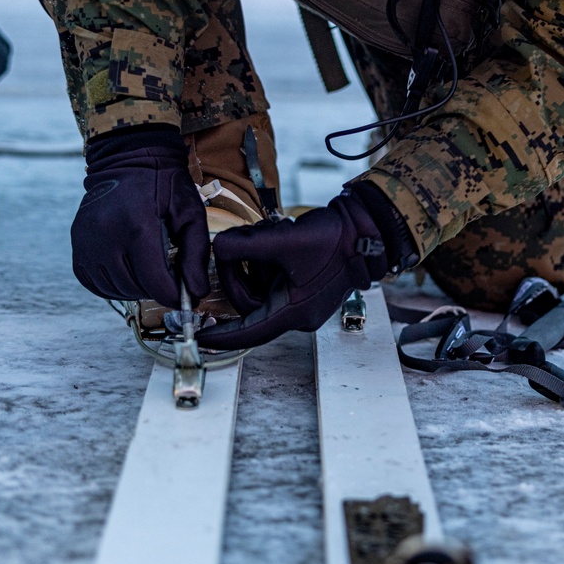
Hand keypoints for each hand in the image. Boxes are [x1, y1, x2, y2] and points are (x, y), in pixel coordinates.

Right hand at [71, 126, 209, 306]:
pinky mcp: (76, 244)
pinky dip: (113, 284)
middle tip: (168, 273)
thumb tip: (196, 293)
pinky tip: (128, 269)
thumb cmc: (164, 185)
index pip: (155, 283)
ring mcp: (86, 241)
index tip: (185, 293)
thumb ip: (195, 255)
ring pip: (114, 289)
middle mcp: (105, 237)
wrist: (128, 157)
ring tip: (148, 268)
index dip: (174, 295)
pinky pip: (93, 282)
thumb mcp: (190, 214)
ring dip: (135, 287)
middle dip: (156, 288)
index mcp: (137, 228)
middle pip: (135, 288)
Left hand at [204, 185, 415, 349]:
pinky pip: (271, 278)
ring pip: (258, 287)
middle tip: (239, 244)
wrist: (366, 228)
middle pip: (248, 303)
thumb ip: (244, 245)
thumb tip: (216, 249)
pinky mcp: (302, 286)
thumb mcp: (283, 239)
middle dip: (238, 272)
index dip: (220, 336)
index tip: (197, 335)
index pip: (249, 333)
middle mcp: (297, 313)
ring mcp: (300, 300)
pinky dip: (266, 258)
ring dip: (254, 260)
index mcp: (294, 312)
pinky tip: (278, 236)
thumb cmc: (335, 239)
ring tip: (270, 233)